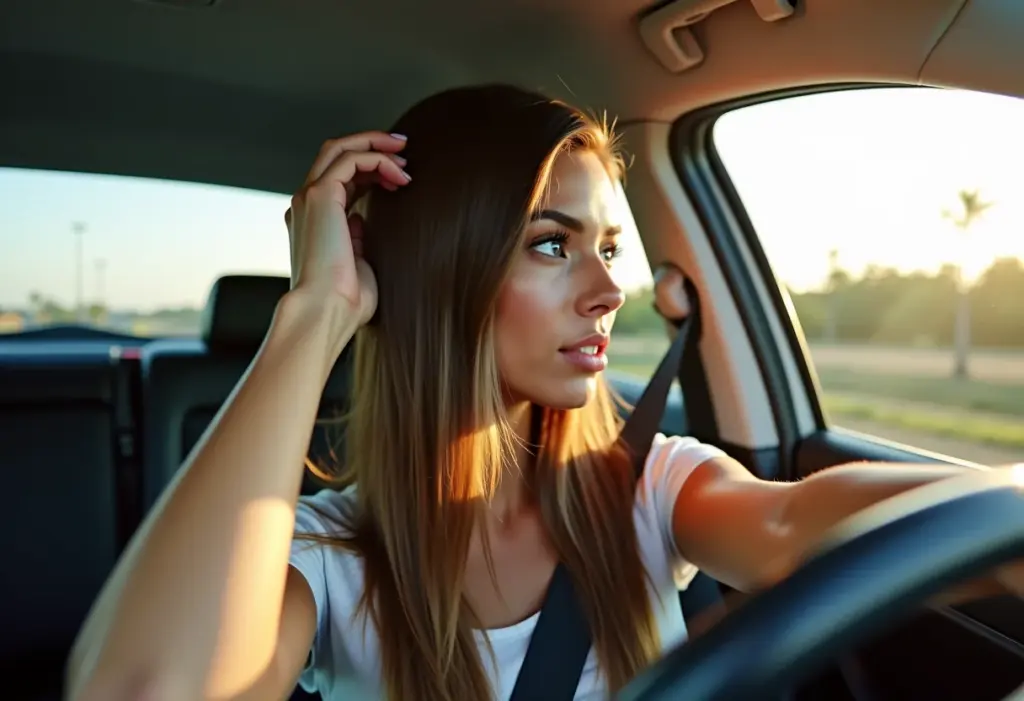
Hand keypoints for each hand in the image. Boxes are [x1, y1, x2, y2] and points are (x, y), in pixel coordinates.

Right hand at [284, 131, 410, 331]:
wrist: (325, 312)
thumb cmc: (345, 302)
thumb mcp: (357, 264)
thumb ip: (356, 239)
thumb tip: (361, 220)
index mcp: (311, 221)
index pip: (339, 179)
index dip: (370, 170)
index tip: (400, 176)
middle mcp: (306, 205)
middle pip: (335, 154)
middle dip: (371, 143)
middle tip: (403, 147)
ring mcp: (309, 198)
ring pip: (339, 148)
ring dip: (375, 145)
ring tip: (405, 155)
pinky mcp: (320, 195)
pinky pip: (350, 159)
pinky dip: (377, 159)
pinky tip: (400, 175)